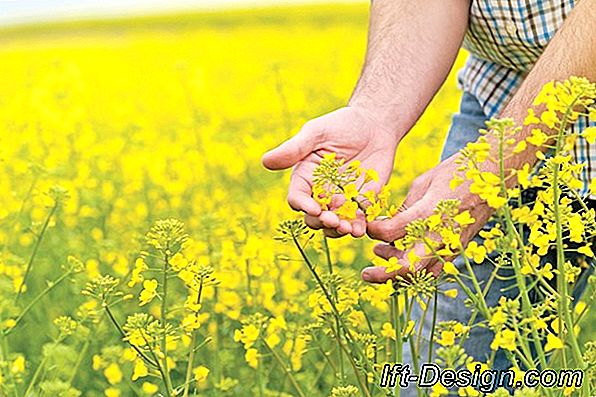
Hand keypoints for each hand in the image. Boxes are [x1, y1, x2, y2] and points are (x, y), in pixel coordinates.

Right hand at [262, 106, 399, 237]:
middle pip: (313, 217)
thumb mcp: (317, 133)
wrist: (374, 125)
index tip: (314, 208)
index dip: (303, 205)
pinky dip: (357, 228)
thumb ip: (294, 149)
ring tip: (347, 228)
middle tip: (333, 220)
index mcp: (305, 178)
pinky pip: (356, 222)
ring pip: (333, 225)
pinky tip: (360, 228)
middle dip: (321, 221)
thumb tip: (265, 161)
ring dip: (337, 230)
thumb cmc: (341, 125)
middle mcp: (320, 193)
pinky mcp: (361, 204)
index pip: (297, 197)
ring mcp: (340, 201)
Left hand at [361, 155, 493, 281]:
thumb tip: (386, 225)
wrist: (495, 175)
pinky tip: (403, 259)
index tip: (368, 226)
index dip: (374, 231)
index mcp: (429, 212)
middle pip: (408, 267)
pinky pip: (436, 270)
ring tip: (381, 258)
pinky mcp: (459, 249)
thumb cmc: (457, 173)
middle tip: (365, 273)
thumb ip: (405, 208)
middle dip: (383, 274)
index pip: (391, 231)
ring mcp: (453, 245)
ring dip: (399, 275)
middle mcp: (441, 234)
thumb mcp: (424, 182)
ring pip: (423, 275)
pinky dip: (417, 272)